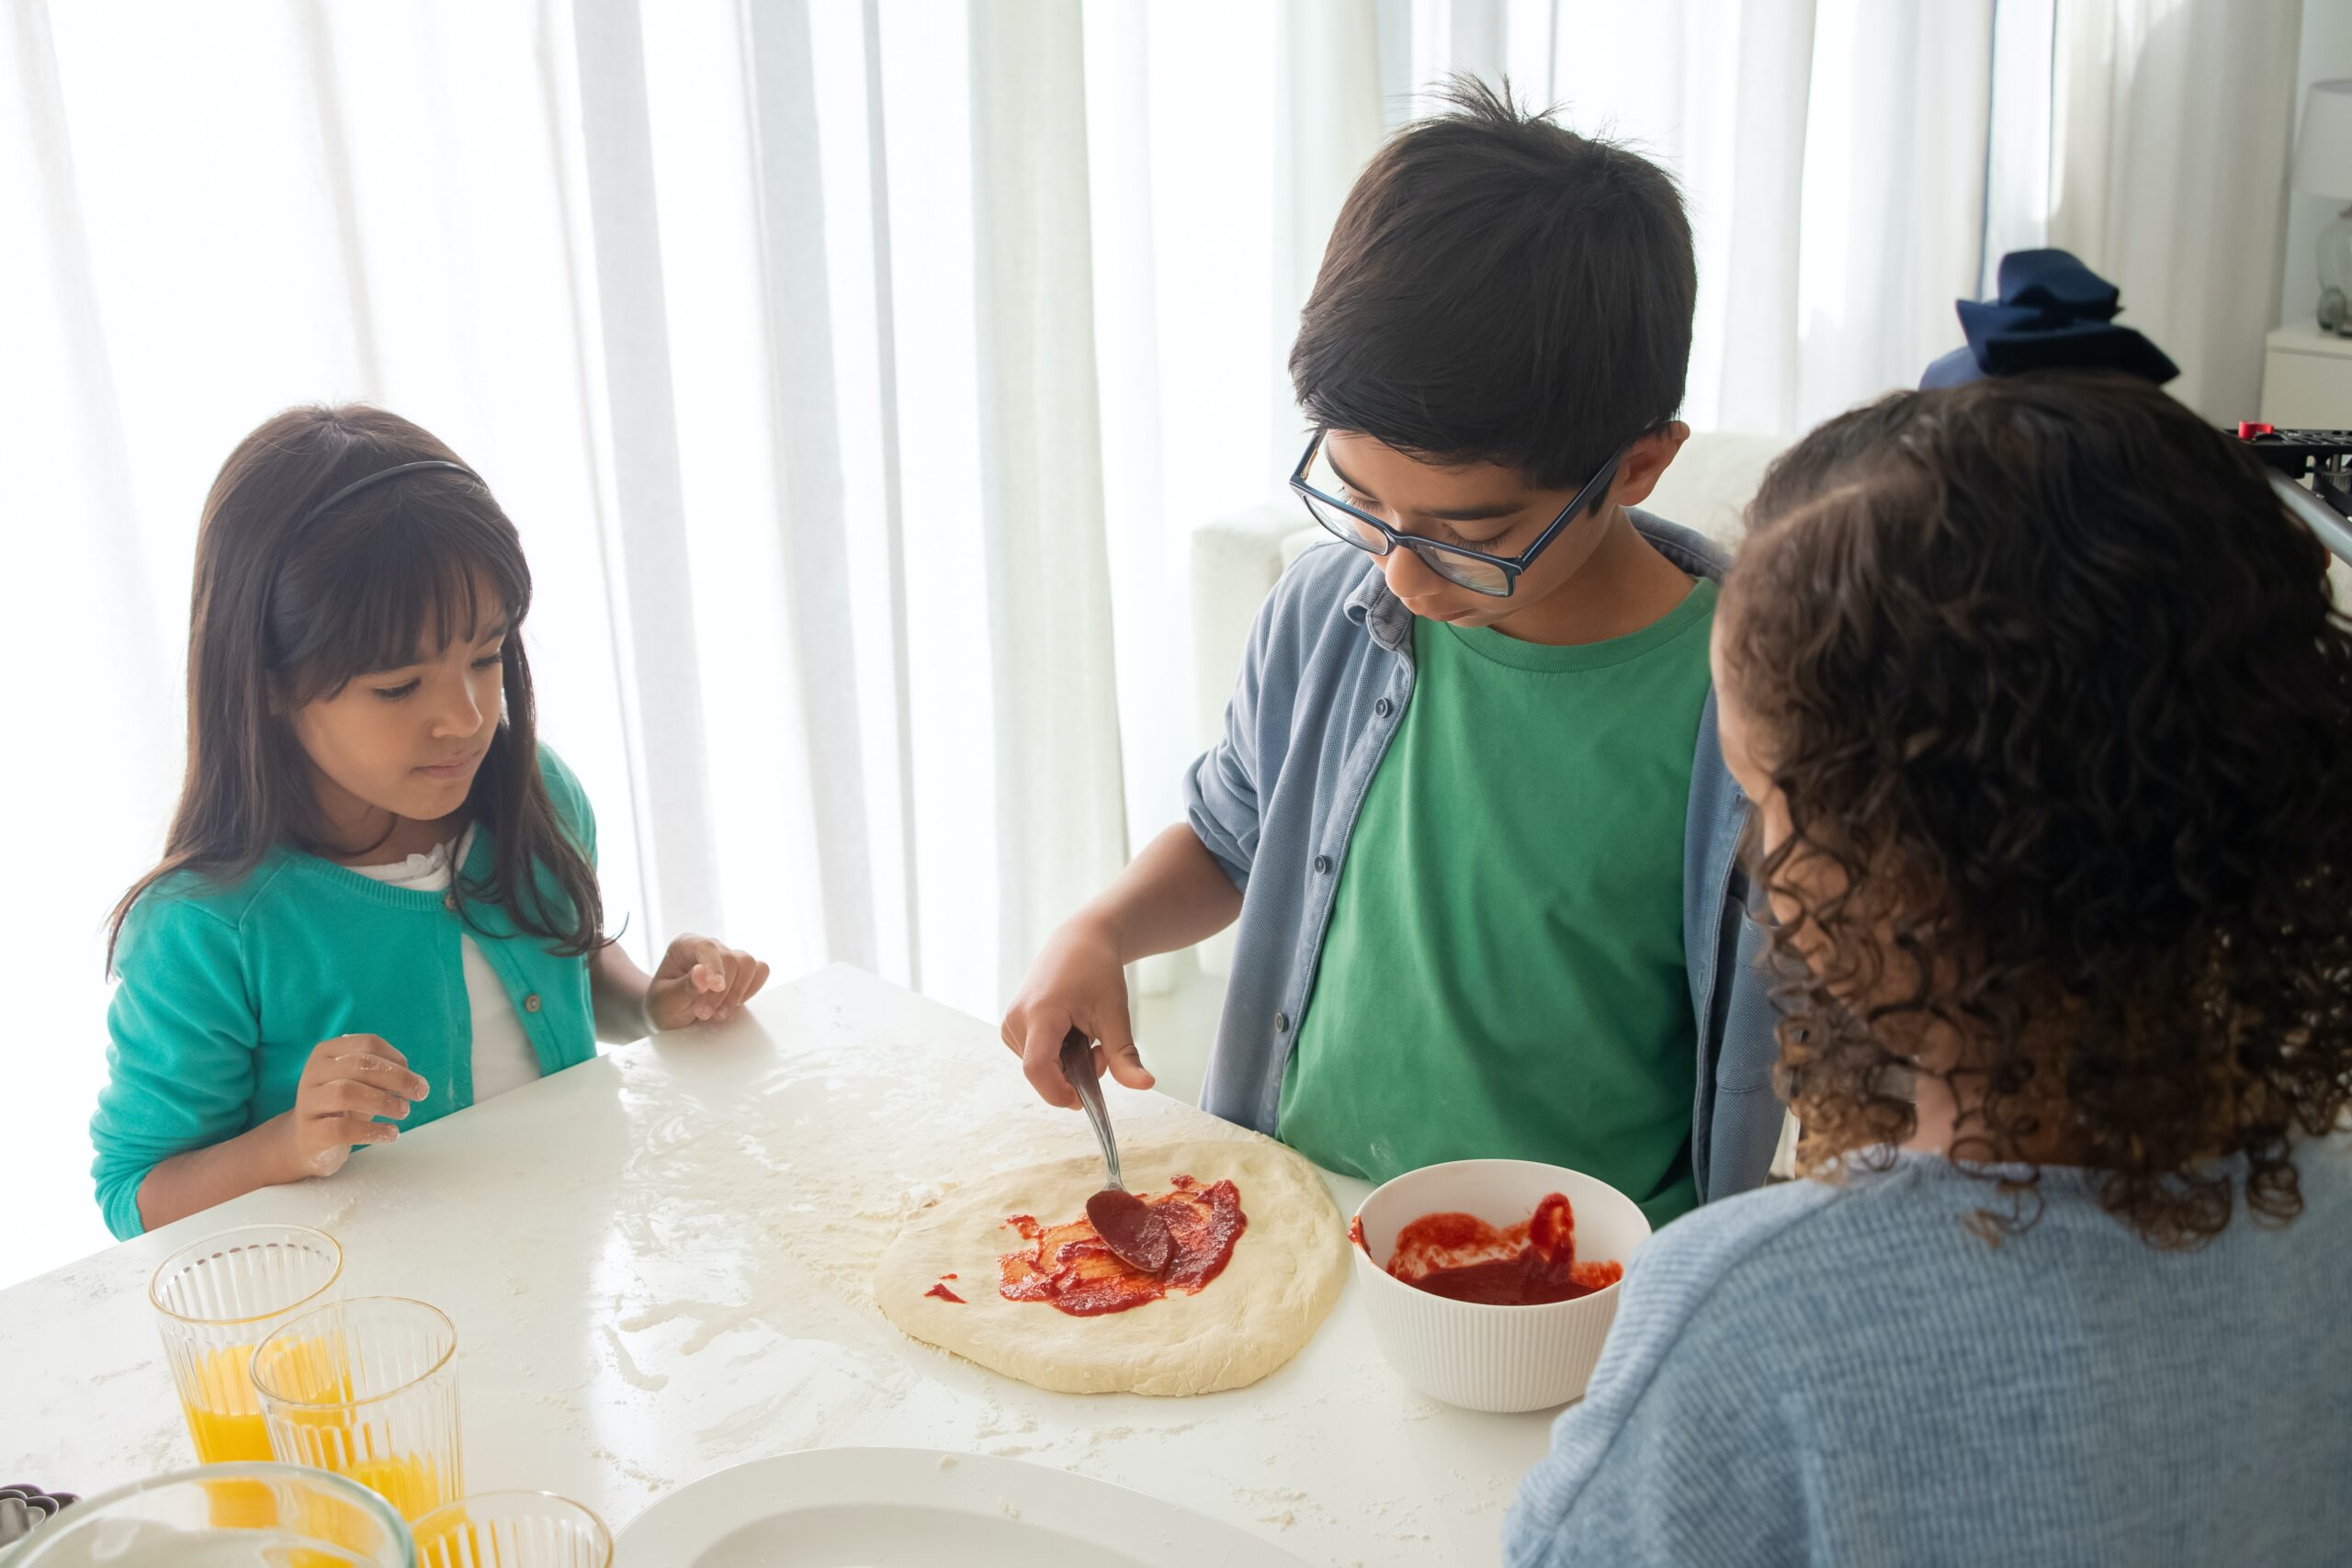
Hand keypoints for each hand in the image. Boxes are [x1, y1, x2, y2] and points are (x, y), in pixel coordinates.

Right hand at [276, 1035, 428, 1179]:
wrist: (308, 1140)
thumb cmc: (344, 1105)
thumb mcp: (362, 1083)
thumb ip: (384, 1075)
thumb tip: (416, 1082)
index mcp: (328, 1052)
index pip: (368, 1044)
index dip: (397, 1061)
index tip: (416, 1080)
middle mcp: (313, 1072)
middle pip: (359, 1065)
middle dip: (397, 1079)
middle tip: (420, 1095)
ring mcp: (308, 1102)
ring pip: (346, 1093)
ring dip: (383, 1102)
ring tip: (404, 1112)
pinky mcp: (309, 1132)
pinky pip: (341, 1129)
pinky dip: (372, 1131)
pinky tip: (391, 1134)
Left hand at [645, 933, 770, 1030]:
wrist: (670, 1015)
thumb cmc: (663, 1006)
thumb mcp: (665, 1001)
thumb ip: (683, 987)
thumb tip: (702, 973)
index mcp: (685, 946)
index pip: (707, 947)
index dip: (715, 967)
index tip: (716, 987)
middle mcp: (709, 947)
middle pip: (732, 959)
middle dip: (722, 993)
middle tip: (704, 1014)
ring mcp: (727, 957)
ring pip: (749, 964)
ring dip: (737, 994)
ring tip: (718, 1013)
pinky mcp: (741, 971)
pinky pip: (760, 971)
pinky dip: (751, 990)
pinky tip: (732, 1004)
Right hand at [1000, 915, 1153, 1108]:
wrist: (1079, 941)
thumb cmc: (1097, 971)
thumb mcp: (1115, 1015)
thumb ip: (1125, 1055)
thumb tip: (1146, 1085)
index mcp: (1040, 1014)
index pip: (1037, 1069)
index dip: (1058, 1092)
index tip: (1083, 1099)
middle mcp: (1016, 1020)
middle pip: (1043, 1072)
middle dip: (1075, 1074)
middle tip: (1100, 1050)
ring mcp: (1011, 1024)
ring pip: (1040, 1068)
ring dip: (1068, 1064)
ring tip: (1085, 1033)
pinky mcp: (1012, 1027)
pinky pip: (1036, 1057)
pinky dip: (1058, 1055)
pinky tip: (1070, 1032)